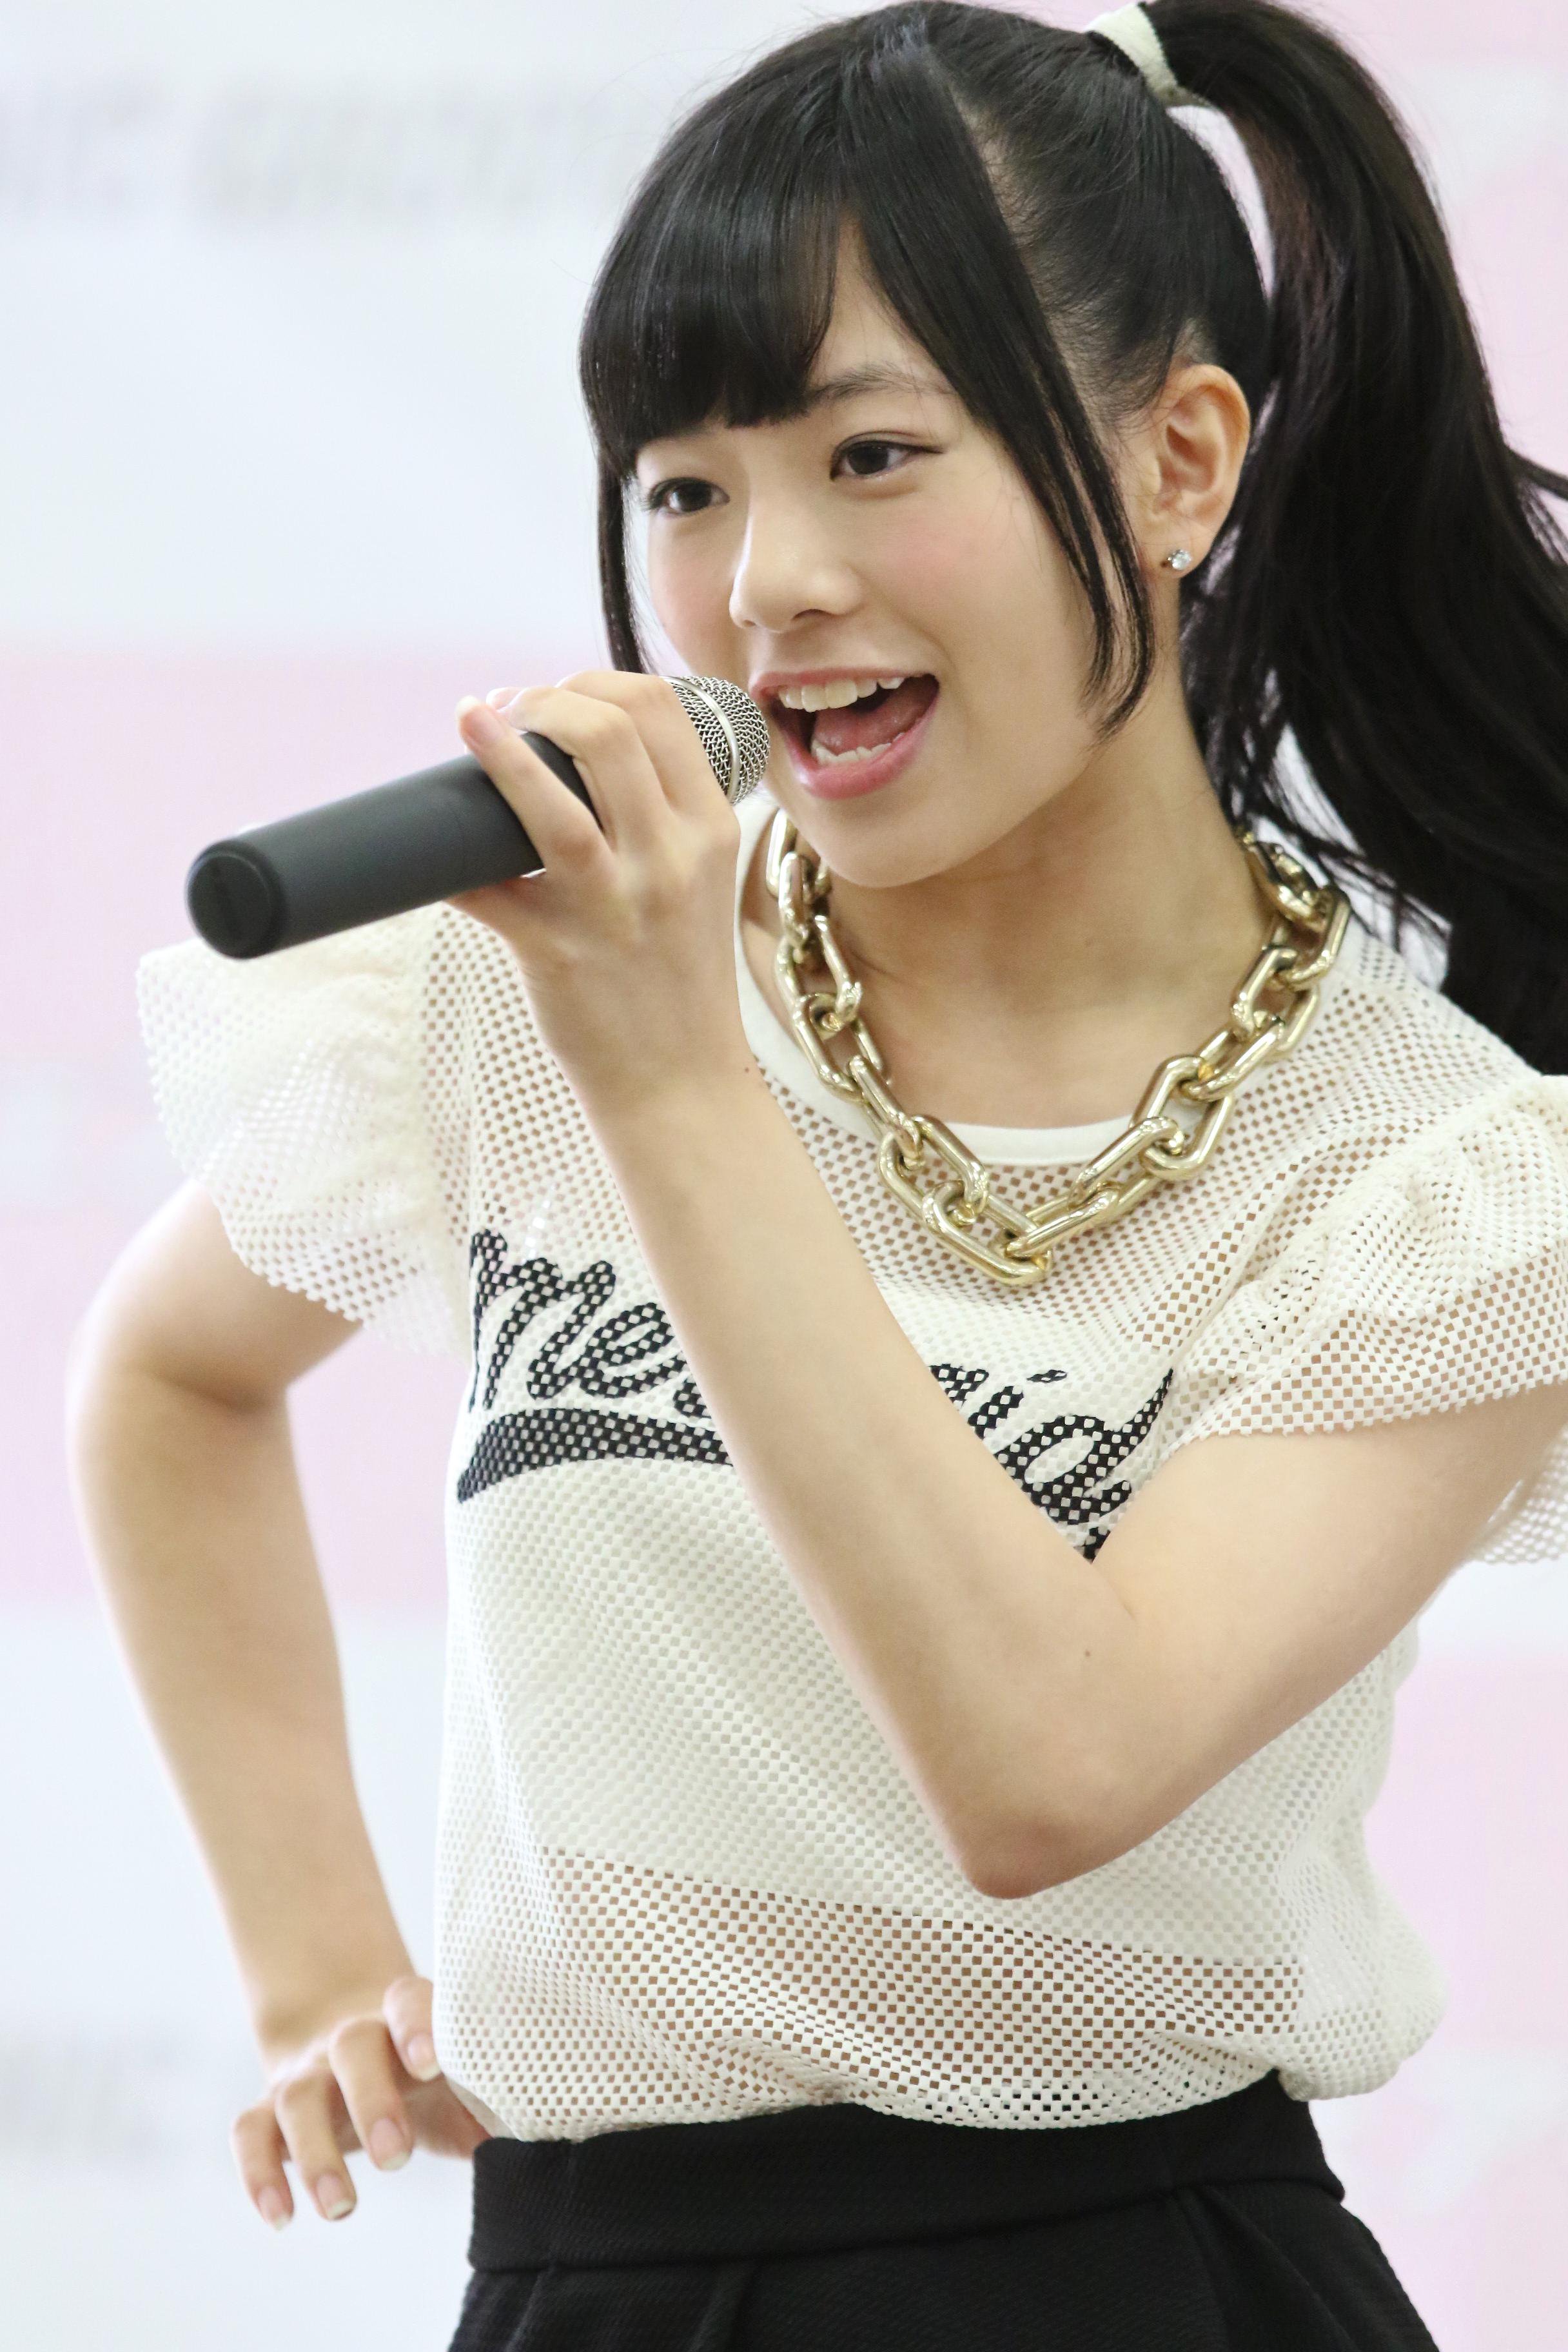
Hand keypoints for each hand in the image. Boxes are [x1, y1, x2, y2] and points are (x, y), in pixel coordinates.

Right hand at [232, 1972, 489, 2229]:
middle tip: (396, 2158)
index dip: (418, 2027)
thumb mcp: (461, 2084)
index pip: (408, 2001)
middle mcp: (351, 2037)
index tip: (433, 2065)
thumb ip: (493, 2102)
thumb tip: (545, 2130)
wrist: (353, 2048)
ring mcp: (306, 2072)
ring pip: (295, 2096)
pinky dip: (259, 2173)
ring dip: (315, 2154)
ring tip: (342, 2207)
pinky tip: (281, 2216)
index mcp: (405, 2018)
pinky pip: (250, 2132)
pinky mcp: (269, 2110)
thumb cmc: (429, 2075)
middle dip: (371, 2101)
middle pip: (351, 2047)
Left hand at [444, 671, 753, 1122]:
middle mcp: (670, 859)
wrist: (680, 1085)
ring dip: (499, 744)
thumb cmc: (677, 978)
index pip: (661, 706)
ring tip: (473, 721)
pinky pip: (484, 885)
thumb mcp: (697, 882)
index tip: (558, 694)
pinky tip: (426, 842)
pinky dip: (445, 856)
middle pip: (608, 727)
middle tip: (508, 709)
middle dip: (544, 698)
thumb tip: (573, 747)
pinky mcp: (556, 951)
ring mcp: (614, 905)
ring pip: (553, 797)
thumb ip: (660, 816)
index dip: (596, 679)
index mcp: (710, 830)